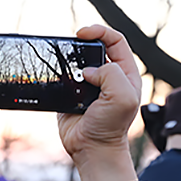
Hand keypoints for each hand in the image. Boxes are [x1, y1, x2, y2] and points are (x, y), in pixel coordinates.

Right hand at [57, 25, 140, 180]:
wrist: (91, 149)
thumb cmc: (111, 126)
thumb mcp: (123, 97)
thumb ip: (111, 74)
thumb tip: (88, 70)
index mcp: (125, 73)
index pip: (115, 41)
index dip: (100, 31)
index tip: (82, 33)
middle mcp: (108, 77)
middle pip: (94, 47)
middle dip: (82, 42)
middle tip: (71, 44)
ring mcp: (89, 85)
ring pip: (77, 61)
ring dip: (69, 58)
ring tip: (63, 61)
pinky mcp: (71, 94)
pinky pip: (63, 77)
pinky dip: (58, 73)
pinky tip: (56, 75)